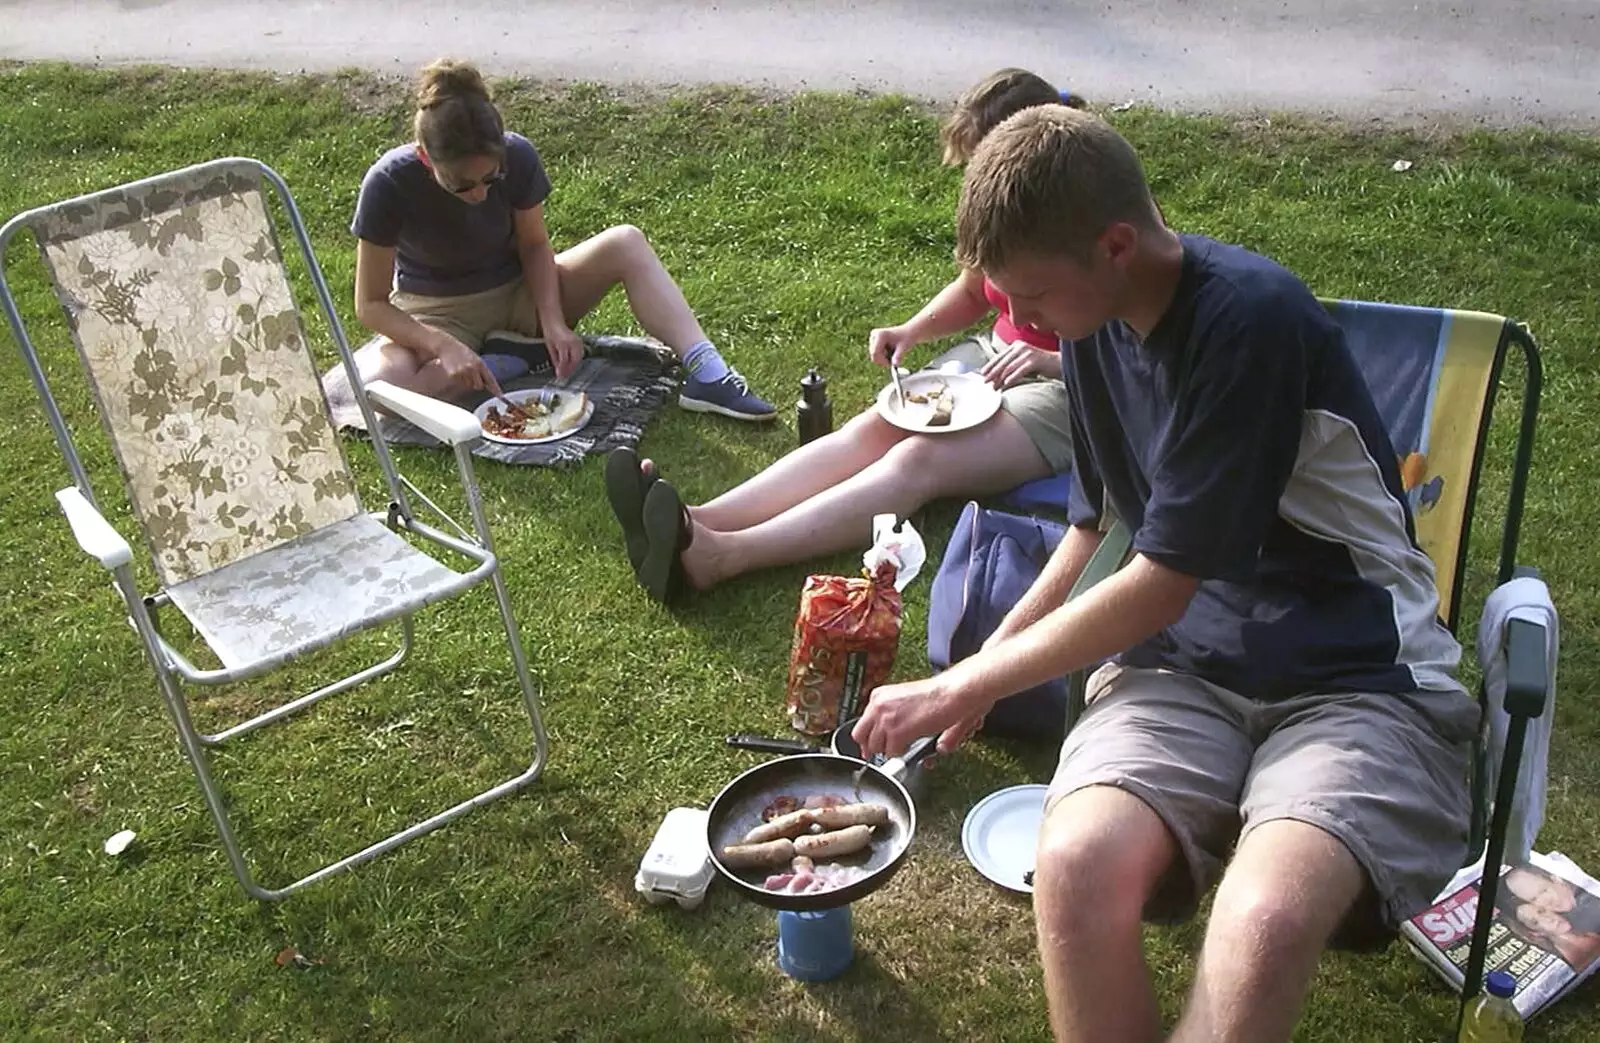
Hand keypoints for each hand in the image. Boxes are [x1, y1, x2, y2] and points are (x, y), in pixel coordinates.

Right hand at [429, 332, 502, 396]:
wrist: (446, 346)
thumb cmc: (461, 352)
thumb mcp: (474, 358)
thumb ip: (481, 369)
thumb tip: (488, 383)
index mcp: (480, 363)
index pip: (490, 379)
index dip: (496, 389)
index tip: (501, 396)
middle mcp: (473, 368)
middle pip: (479, 386)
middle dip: (476, 383)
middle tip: (470, 374)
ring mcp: (463, 372)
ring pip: (468, 385)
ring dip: (466, 381)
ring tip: (461, 370)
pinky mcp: (454, 375)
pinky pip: (459, 383)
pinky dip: (458, 379)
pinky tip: (455, 370)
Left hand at [544, 324, 585, 380]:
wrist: (554, 321)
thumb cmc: (550, 331)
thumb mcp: (550, 347)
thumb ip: (555, 359)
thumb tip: (558, 370)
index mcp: (563, 343)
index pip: (564, 360)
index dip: (562, 370)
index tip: (560, 376)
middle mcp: (572, 342)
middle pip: (574, 360)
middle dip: (570, 369)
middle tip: (564, 376)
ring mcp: (578, 341)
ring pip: (579, 358)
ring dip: (574, 366)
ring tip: (568, 371)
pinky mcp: (580, 341)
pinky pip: (580, 354)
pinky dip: (576, 360)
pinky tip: (571, 363)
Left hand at [853, 674, 980, 759]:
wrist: (949, 694)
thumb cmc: (935, 696)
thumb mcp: (903, 700)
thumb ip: (888, 714)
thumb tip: (879, 733)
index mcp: (878, 696)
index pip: (861, 723)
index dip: (867, 738)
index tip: (870, 745)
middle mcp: (878, 706)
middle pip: (861, 737)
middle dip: (873, 746)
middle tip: (886, 749)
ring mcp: (886, 719)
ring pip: (876, 747)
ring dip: (890, 749)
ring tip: (906, 742)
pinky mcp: (896, 732)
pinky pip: (892, 753)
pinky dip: (902, 752)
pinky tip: (912, 742)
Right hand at [868, 325, 917, 368]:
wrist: (908, 332)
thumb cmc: (906, 338)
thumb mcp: (904, 347)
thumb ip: (898, 356)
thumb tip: (895, 365)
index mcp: (880, 335)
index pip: (875, 353)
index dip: (882, 361)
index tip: (891, 365)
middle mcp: (874, 335)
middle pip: (874, 355)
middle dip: (883, 361)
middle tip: (894, 361)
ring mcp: (872, 339)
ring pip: (874, 356)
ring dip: (884, 359)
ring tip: (894, 353)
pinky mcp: (873, 342)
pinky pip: (875, 355)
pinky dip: (883, 357)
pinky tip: (890, 352)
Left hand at [980, 341, 1058, 389]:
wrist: (1059, 364)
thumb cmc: (1040, 365)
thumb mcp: (1023, 362)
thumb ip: (1011, 365)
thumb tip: (995, 376)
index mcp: (1016, 345)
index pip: (1000, 356)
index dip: (990, 365)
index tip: (982, 374)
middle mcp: (1021, 347)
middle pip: (1003, 361)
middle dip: (992, 373)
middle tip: (985, 382)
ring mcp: (1028, 353)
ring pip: (1009, 367)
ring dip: (1000, 379)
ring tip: (994, 387)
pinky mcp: (1034, 360)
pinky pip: (1019, 371)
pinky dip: (1011, 378)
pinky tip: (1006, 384)